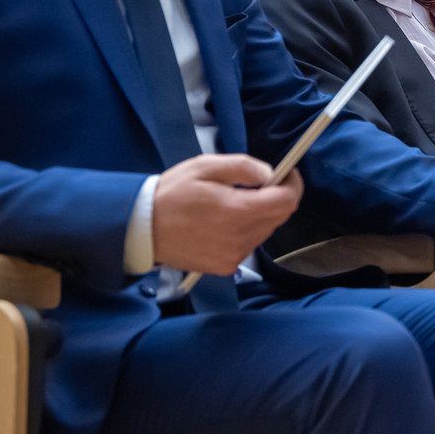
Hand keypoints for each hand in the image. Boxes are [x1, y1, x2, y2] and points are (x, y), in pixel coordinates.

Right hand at [151, 155, 301, 274]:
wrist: (142, 230)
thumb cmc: (171, 195)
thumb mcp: (206, 166)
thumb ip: (243, 167)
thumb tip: (269, 174)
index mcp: (238, 212)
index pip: (287, 201)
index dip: (293, 184)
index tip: (287, 174)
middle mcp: (240, 238)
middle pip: (279, 216)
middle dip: (274, 197)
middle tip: (255, 185)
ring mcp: (233, 256)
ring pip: (264, 231)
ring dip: (258, 215)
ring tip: (231, 204)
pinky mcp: (225, 267)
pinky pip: (248, 245)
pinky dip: (244, 231)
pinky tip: (222, 223)